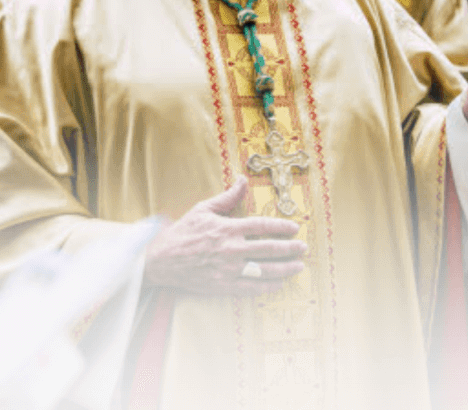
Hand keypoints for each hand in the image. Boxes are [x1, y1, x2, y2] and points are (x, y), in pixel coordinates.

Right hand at [143, 176, 306, 295]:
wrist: (163, 260)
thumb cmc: (184, 232)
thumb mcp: (204, 209)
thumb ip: (227, 197)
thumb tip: (243, 179)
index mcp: (228, 228)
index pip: (262, 226)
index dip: (281, 227)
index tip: (295, 228)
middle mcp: (232, 249)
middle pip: (269, 249)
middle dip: (290, 249)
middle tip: (303, 248)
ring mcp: (229, 269)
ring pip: (264, 270)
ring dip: (285, 269)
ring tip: (298, 267)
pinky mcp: (224, 286)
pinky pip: (251, 288)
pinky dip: (268, 287)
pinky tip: (279, 284)